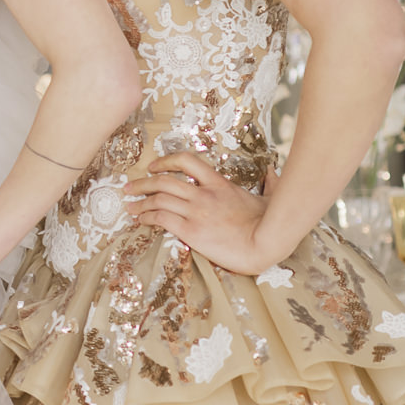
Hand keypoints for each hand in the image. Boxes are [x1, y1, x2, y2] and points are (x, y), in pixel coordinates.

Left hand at [125, 154, 279, 275]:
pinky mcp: (192, 231)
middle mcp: (204, 194)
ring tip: (129, 206)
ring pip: (159, 199)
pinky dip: (147, 217)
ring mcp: (196, 212)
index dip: (165, 161)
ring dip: (140, 202)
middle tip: (130, 187)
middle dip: (142, 183)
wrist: (266, 243)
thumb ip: (270, 182)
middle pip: (164, 180)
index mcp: (219, 183)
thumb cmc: (270, 223)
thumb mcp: (270, 196)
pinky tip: (141, 220)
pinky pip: (162, 219)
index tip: (153, 166)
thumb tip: (275, 171)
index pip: (186, 161)